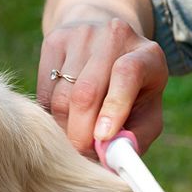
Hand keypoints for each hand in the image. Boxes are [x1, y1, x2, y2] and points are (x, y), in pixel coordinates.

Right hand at [37, 17, 167, 154]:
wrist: (106, 43)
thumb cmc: (133, 91)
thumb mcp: (147, 111)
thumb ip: (136, 137)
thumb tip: (111, 157)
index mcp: (147, 54)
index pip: (127, 74)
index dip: (114, 108)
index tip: (102, 137)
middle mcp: (114, 36)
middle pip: (87, 91)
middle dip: (81, 132)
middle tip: (82, 153)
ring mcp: (81, 35)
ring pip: (61, 96)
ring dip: (64, 127)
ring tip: (76, 136)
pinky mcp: (54, 40)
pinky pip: (45, 92)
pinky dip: (51, 115)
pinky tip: (64, 117)